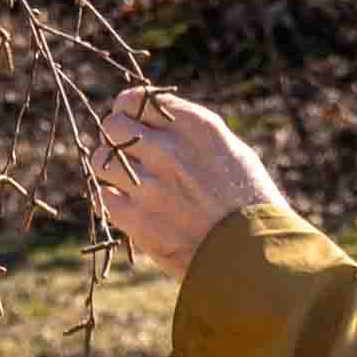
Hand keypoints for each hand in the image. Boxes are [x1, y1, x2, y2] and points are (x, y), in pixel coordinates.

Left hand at [83, 84, 292, 276]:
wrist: (254, 256)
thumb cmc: (251, 204)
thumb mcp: (234, 153)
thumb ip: (193, 135)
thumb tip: (157, 123)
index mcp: (195, 127)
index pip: (136, 100)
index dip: (128, 110)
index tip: (131, 122)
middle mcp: (169, 150)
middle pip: (113, 125)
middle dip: (116, 136)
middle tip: (127, 153)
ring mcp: (150, 185)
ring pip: (101, 159)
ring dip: (111, 168)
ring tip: (128, 181)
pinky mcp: (138, 220)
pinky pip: (103, 196)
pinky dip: (110, 198)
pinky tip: (126, 204)